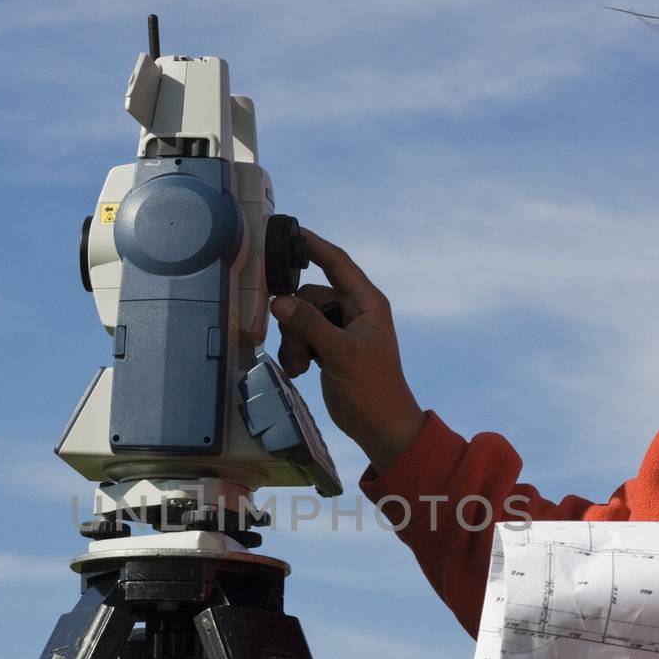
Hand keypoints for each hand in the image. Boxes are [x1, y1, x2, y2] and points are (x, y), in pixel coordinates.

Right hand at [268, 229, 423, 473]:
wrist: (379, 426)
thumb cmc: (371, 388)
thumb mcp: (339, 353)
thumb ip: (309, 324)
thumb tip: (278, 300)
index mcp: (366, 303)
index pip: (338, 262)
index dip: (314, 246)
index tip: (289, 231)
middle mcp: (353, 310)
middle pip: (309, 295)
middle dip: (296, 321)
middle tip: (298, 350)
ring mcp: (339, 329)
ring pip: (300, 318)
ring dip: (293, 341)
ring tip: (299, 366)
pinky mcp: (328, 348)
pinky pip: (301, 336)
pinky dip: (294, 352)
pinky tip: (298, 371)